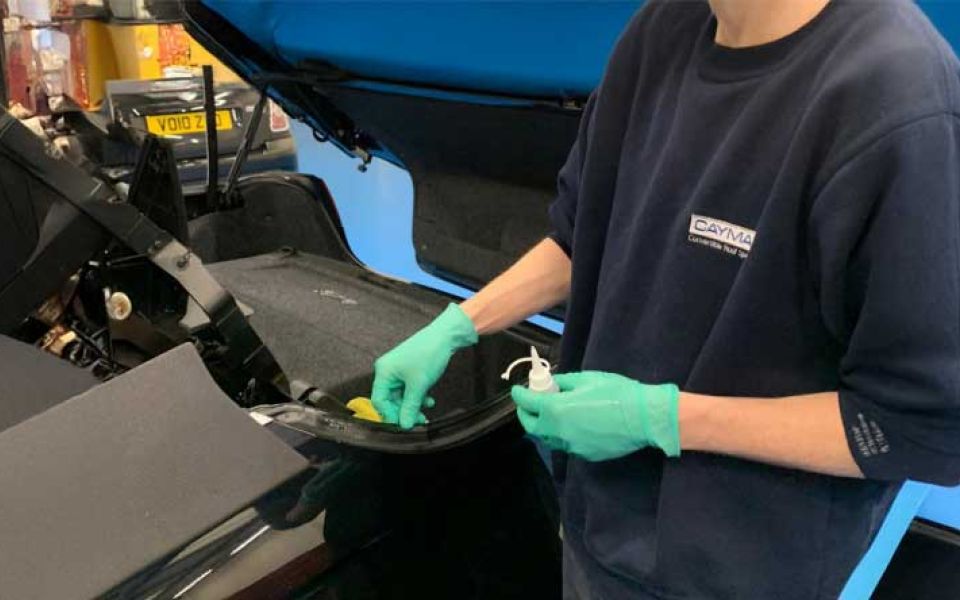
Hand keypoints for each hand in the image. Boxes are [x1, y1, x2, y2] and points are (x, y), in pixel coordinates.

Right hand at [371, 304, 477, 428]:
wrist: (446, 336)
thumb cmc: (429, 354)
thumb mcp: (419, 385)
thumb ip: (410, 407)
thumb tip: (404, 425)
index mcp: (383, 372)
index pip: (379, 401)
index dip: (390, 415)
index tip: (404, 424)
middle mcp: (387, 371)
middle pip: (390, 400)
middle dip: (405, 411)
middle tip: (420, 420)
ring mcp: (398, 370)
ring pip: (401, 396)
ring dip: (413, 405)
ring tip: (426, 410)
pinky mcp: (408, 370)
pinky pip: (409, 389)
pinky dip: (418, 396)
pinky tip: (429, 400)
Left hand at [511, 371, 679, 460]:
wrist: (643, 418)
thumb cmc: (616, 393)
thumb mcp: (586, 379)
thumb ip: (563, 383)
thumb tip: (552, 384)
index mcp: (556, 409)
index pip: (526, 403)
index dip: (519, 395)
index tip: (518, 390)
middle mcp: (559, 432)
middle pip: (531, 427)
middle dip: (525, 414)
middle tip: (530, 404)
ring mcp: (572, 446)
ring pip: (548, 438)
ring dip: (543, 426)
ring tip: (551, 414)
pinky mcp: (584, 454)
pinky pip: (566, 444)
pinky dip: (562, 434)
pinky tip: (573, 424)